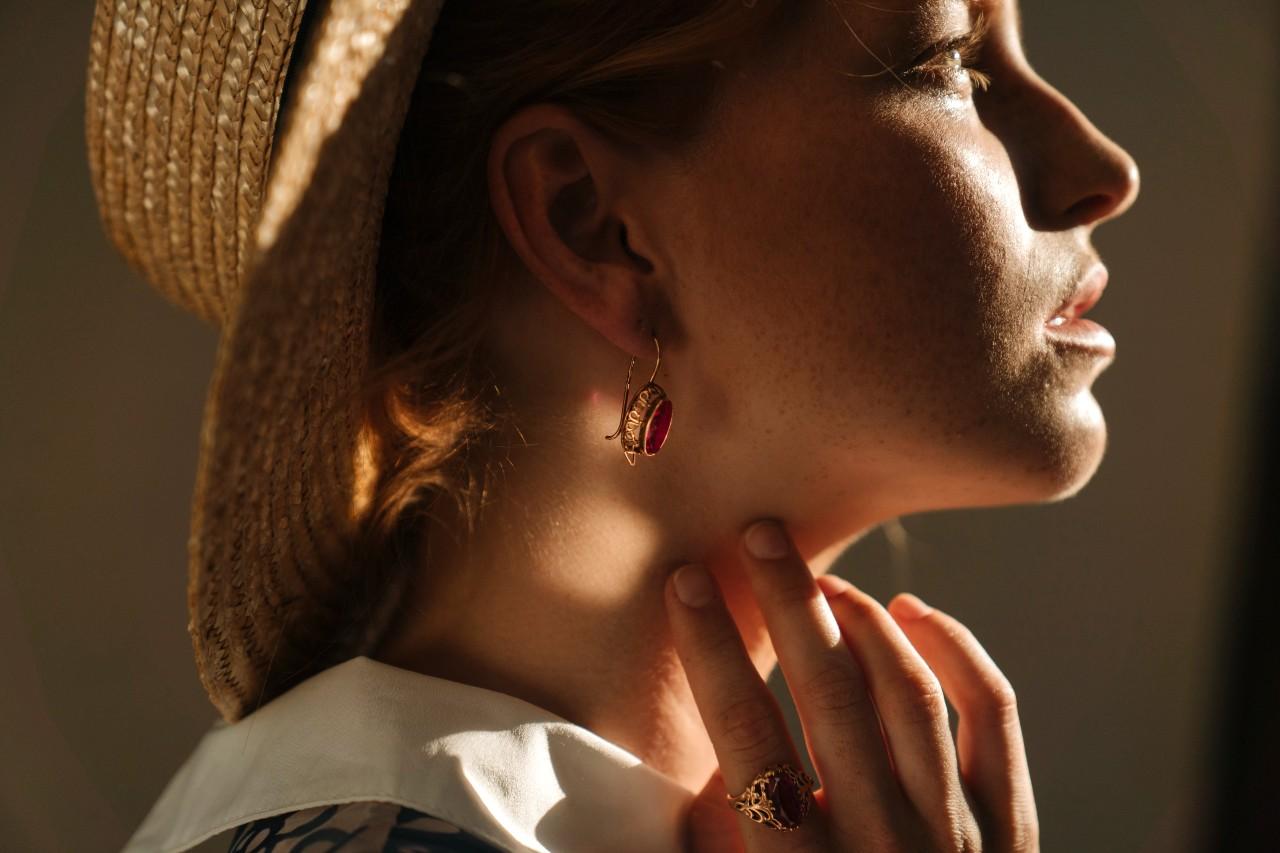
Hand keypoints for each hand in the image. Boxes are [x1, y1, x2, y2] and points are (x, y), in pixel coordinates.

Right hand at [664, 519, 1039, 851]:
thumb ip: (722, 836)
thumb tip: (715, 750)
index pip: (745, 733)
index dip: (712, 649)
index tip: (686, 585)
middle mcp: (879, 843)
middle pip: (828, 690)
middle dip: (787, 602)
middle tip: (760, 536)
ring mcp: (955, 836)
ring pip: (906, 690)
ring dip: (858, 618)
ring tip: (821, 577)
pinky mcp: (1011, 832)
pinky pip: (991, 717)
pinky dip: (956, 651)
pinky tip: (914, 612)